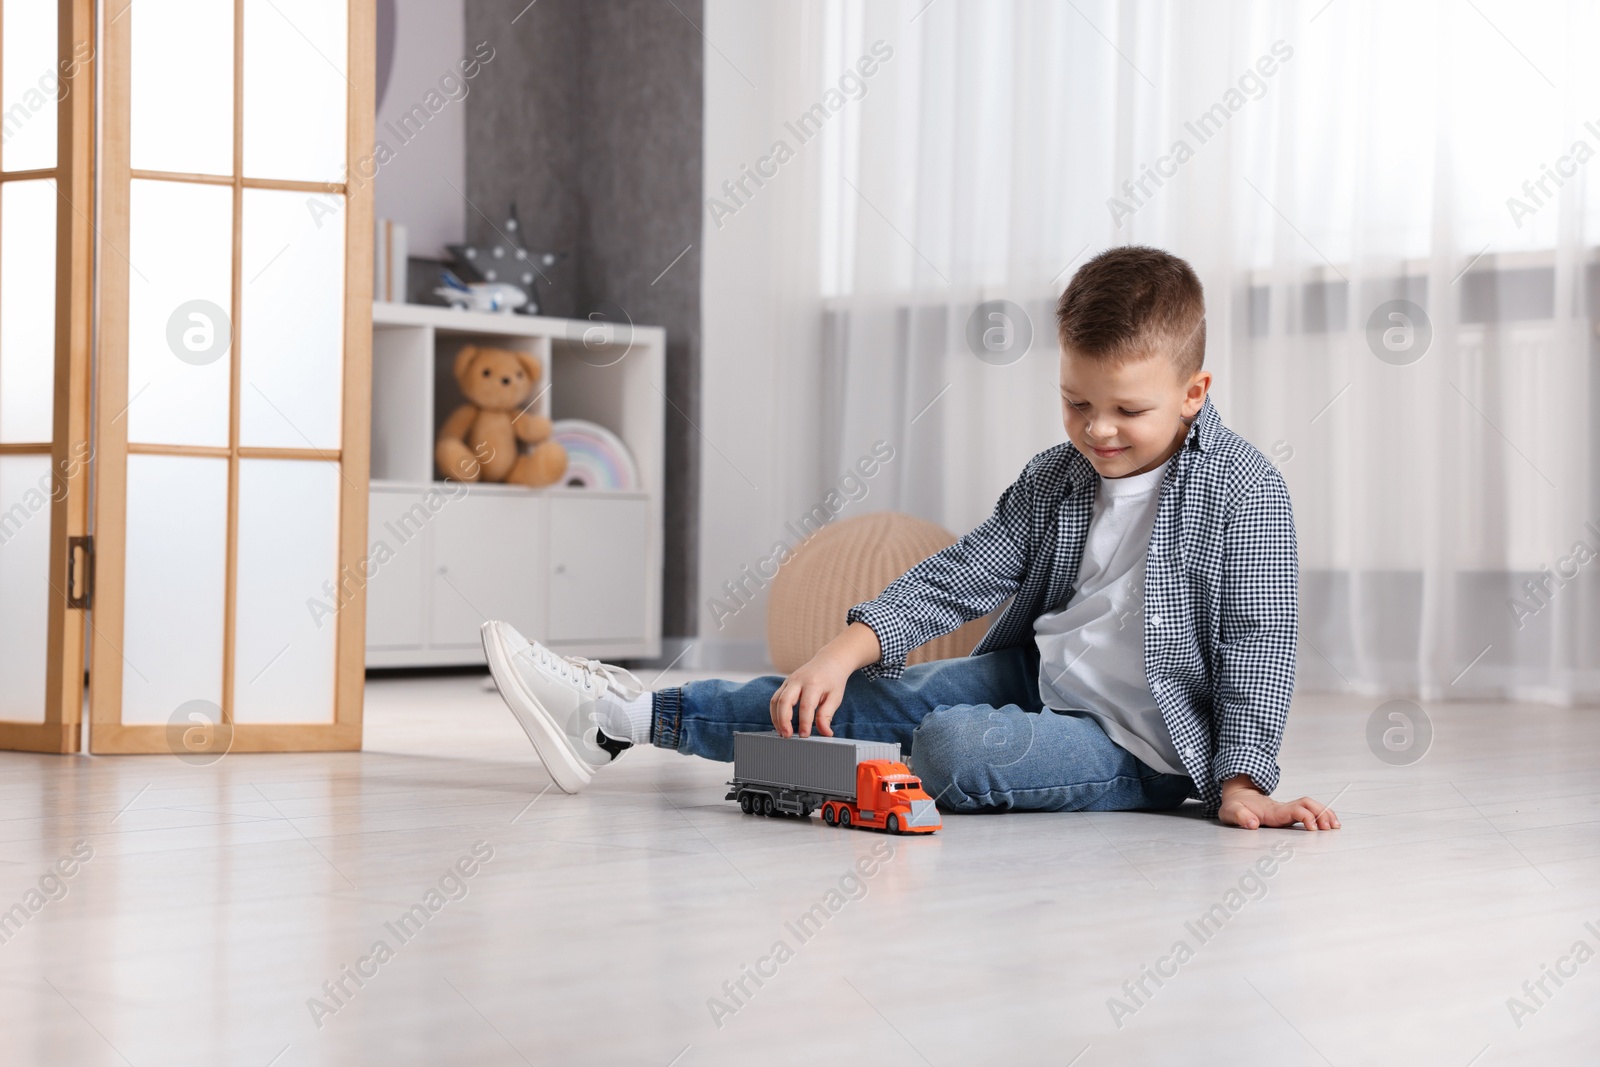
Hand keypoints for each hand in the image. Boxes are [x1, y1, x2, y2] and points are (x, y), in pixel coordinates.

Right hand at [769, 622, 880, 737]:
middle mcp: (798, 680)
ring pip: (775, 700)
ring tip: (782, 733)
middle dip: (783, 720)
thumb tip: (825, 733)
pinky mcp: (784, 684)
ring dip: (776, 718)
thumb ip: (827, 715)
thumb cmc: (833, 680)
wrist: (829, 661)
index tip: (804, 736)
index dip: (804, 722)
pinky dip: (775, 713)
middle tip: (787, 736)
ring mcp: (789, 681)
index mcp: (813, 683)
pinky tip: (781, 724)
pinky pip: (775, 699)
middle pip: (784, 701)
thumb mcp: (835, 697)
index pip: (806, 706)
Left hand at [1218, 775, 1339, 830]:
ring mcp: (1287, 811)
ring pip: (1311, 806)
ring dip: (1325, 813)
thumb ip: (1240, 817)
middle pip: (1308, 804)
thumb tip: (1251, 823)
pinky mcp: (1288, 814)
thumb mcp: (1231, 811)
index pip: (1294, 810)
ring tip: (1336, 825)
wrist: (1237, 797)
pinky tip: (1330, 823)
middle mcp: (1283, 809)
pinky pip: (1309, 812)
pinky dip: (1321, 816)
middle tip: (1331, 827)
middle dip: (1322, 813)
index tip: (1313, 827)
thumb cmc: (1235, 806)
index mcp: (1272, 810)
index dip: (1305, 817)